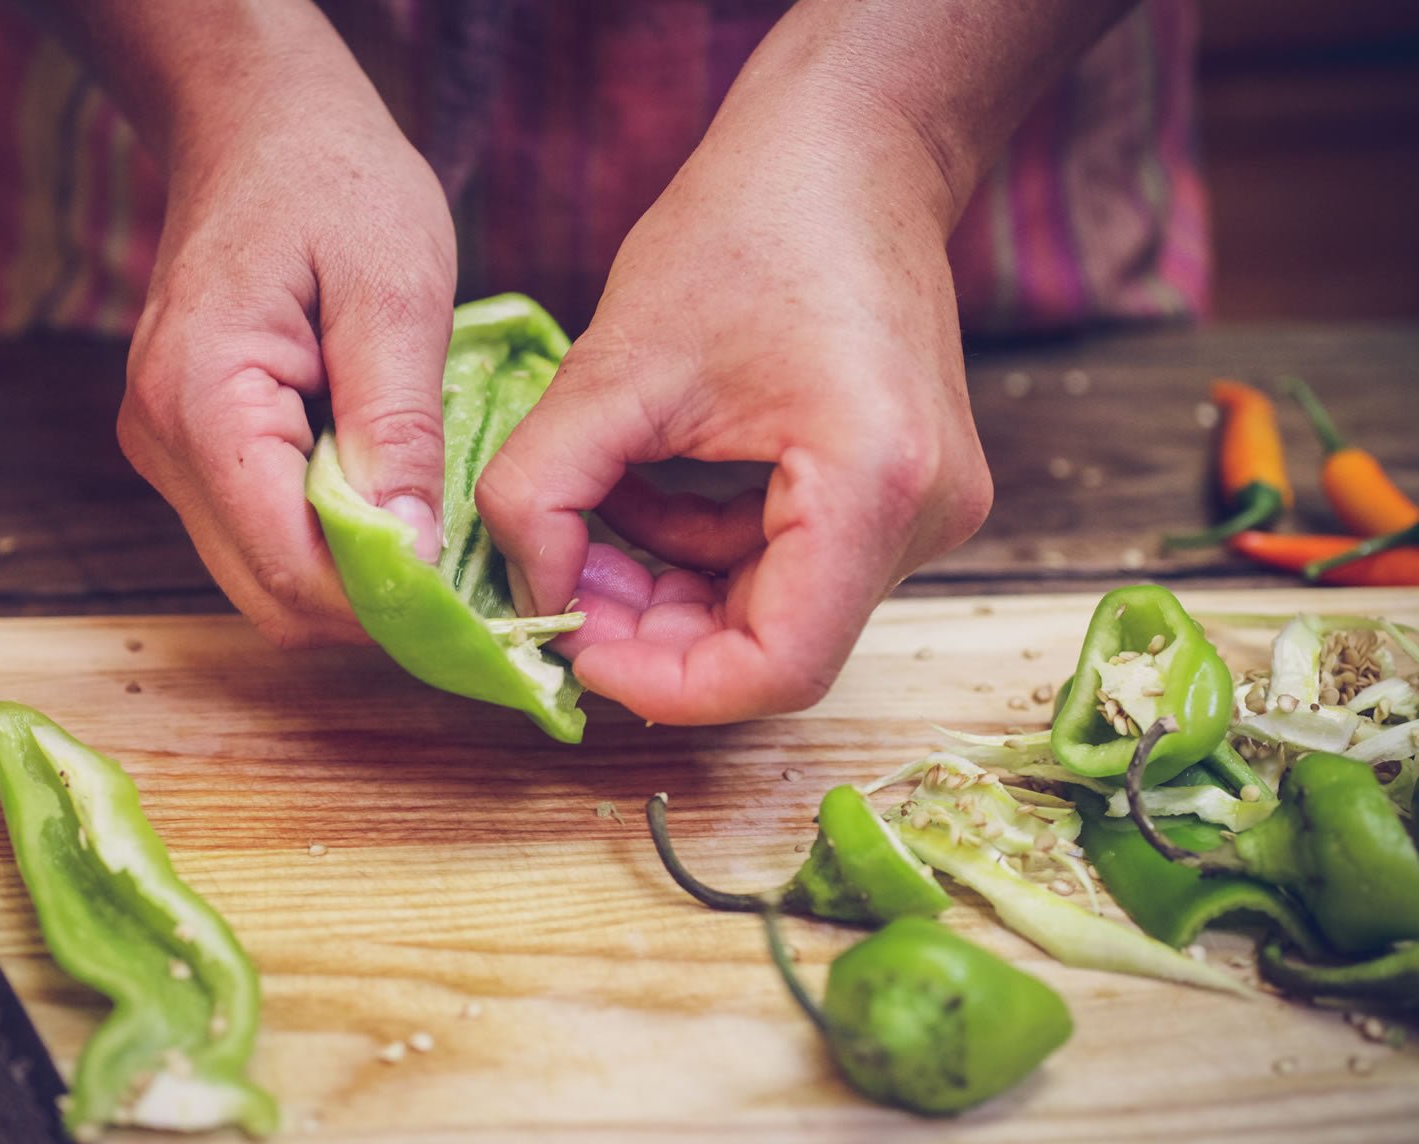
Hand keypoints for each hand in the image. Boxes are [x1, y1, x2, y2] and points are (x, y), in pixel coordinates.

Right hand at [113, 12, 455, 647]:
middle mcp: (164, 441)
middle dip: (374, 604)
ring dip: (356, 579)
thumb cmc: (333, 184)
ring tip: (441, 537)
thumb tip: (413, 552)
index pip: (288, 564)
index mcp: (203, 399)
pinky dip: (332, 543)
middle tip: (474, 580)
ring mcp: (169, 450)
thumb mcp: (396, 292)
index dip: (385, 601)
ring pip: (265, 576)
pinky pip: (263, 535)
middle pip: (270, 592)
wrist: (261, 128)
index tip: (477, 599)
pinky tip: (393, 503)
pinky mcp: (194, 449)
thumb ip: (399, 426)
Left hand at [475, 26, 993, 724]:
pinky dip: (700, 555)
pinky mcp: (895, 492)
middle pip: (775, 648)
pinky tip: (633, 504)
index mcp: (874, 483)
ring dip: (669, 596)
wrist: (848, 146)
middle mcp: (923, 514)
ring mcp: (919, 507)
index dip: (664, 685)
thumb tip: (532, 595)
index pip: (777, 668)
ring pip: (775, 612)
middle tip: (562, 594)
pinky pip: (786, 564)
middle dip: (653, 638)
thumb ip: (544, 492)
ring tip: (585, 539)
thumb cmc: (747, 225)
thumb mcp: (613, 365)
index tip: (577, 654)